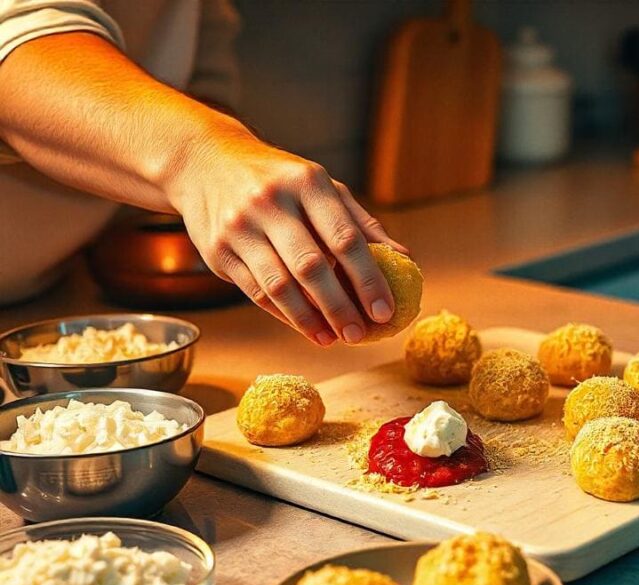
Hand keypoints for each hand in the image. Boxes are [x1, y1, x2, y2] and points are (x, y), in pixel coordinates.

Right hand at [168, 124, 406, 344]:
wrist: (204, 162)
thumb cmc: (279, 180)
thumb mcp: (322, 186)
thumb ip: (360, 222)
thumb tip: (404, 258)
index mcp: (306, 183)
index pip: (345, 238)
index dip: (368, 279)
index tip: (384, 310)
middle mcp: (270, 202)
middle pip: (312, 267)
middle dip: (340, 307)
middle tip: (360, 334)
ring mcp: (239, 227)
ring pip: (280, 285)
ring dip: (310, 319)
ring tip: (334, 339)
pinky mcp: (217, 250)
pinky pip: (257, 292)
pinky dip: (285, 316)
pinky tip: (308, 329)